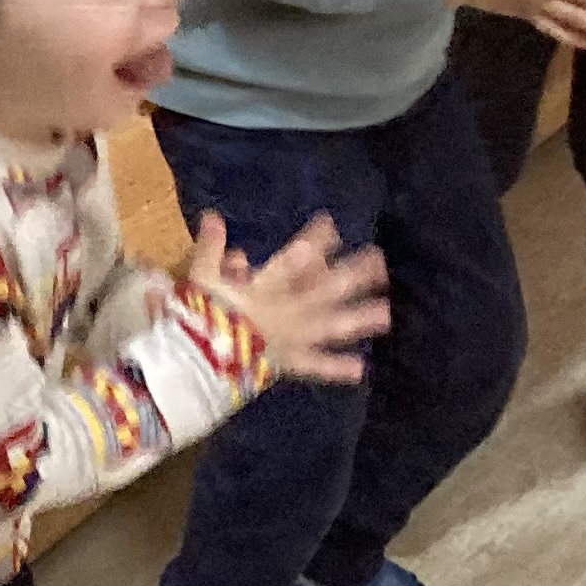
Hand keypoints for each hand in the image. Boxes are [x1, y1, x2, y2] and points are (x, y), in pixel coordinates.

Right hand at [185, 206, 389, 382]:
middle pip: (325, 291)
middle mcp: (288, 311)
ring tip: (386, 313)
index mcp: (265, 289)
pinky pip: (314, 366)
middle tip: (379, 261)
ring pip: (330, 326)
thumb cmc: (200, 318)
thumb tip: (212, 216)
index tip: (332, 223)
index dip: (315, 241)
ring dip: (358, 318)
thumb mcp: (199, 279)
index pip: (293, 260)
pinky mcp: (289, 364)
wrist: (199, 364)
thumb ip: (209, 249)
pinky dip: (335, 368)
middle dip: (353, 274)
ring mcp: (293, 338)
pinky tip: (360, 369)